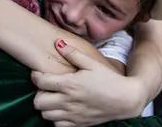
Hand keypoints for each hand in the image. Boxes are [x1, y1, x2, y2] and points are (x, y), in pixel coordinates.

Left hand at [31, 40, 147, 125]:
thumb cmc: (109, 78)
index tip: (38, 73)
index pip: (40, 82)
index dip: (36, 76)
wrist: (125, 99)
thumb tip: (57, 42)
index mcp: (69, 84)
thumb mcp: (91, 63)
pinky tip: (62, 109)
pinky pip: (57, 125)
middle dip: (39, 93)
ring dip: (46, 106)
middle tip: (46, 88)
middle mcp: (68, 101)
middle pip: (38, 102)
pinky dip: (56, 118)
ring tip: (54, 98)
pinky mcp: (78, 125)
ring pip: (45, 115)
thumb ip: (73, 53)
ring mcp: (72, 115)